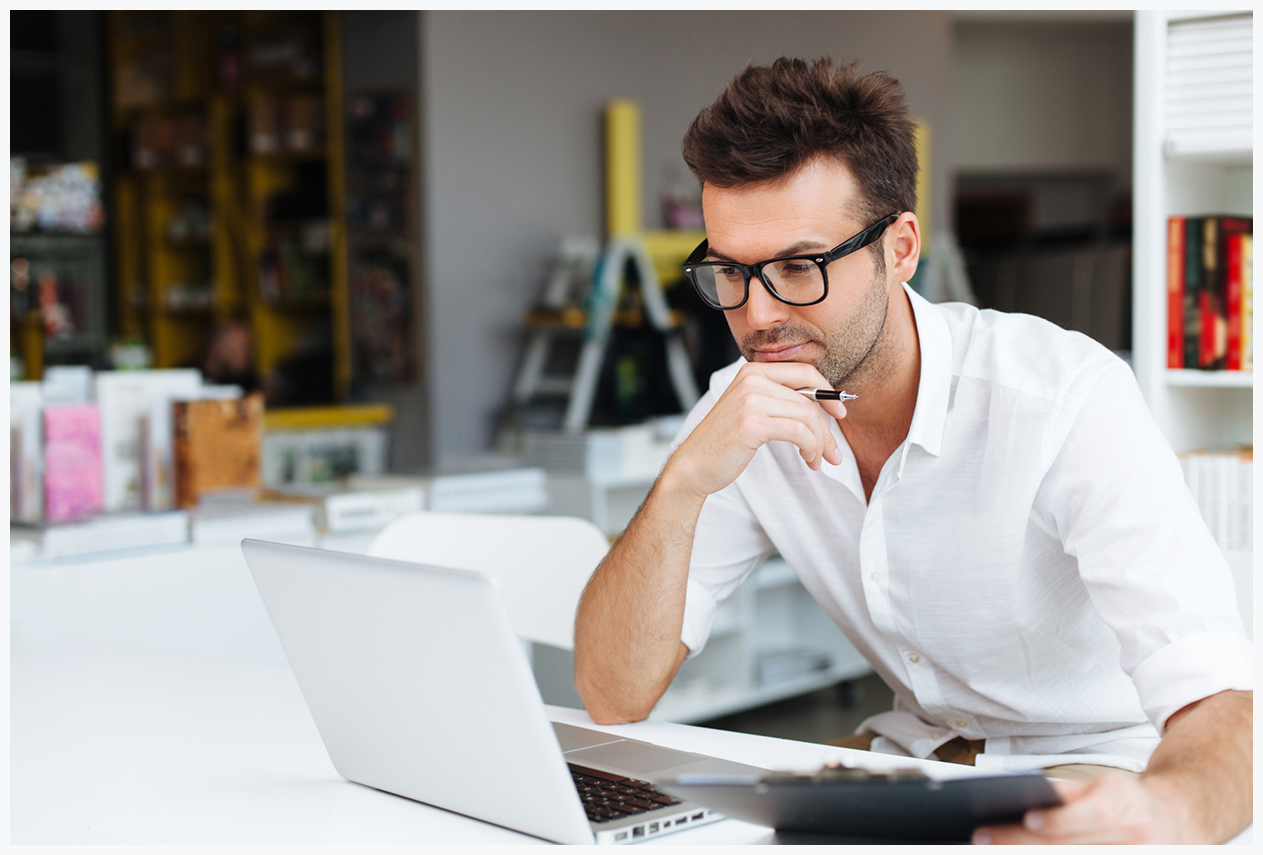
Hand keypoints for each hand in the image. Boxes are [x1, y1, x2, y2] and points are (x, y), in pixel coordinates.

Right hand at [667, 361, 844, 499]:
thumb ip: (779, 399)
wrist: (693, 465)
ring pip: (807, 416)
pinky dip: (811, 447)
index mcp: (753, 371)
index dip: (828, 392)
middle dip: (827, 427)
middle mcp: (752, 380)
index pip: (805, 372)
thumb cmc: (725, 441)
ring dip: (820, 442)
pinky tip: (808, 459)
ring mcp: (751, 400)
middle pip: (809, 398)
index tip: (839, 413)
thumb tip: (824, 403)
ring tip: (817, 459)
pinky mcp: (752, 423)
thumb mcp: (751, 409)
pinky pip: (799, 431)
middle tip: (833, 451)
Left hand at [972, 774, 1201, 844]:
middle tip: (984, 839)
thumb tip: (1021, 796)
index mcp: (1126, 805)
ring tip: (995, 850)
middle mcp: (1135, 838)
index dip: (1059, 820)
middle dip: (1025, 843)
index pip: (1092, 815)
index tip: (1026, 817)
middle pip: (1075, 847)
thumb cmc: (1129, 800)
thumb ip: (1064, 792)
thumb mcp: (1100, 783)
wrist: (1178, 819)